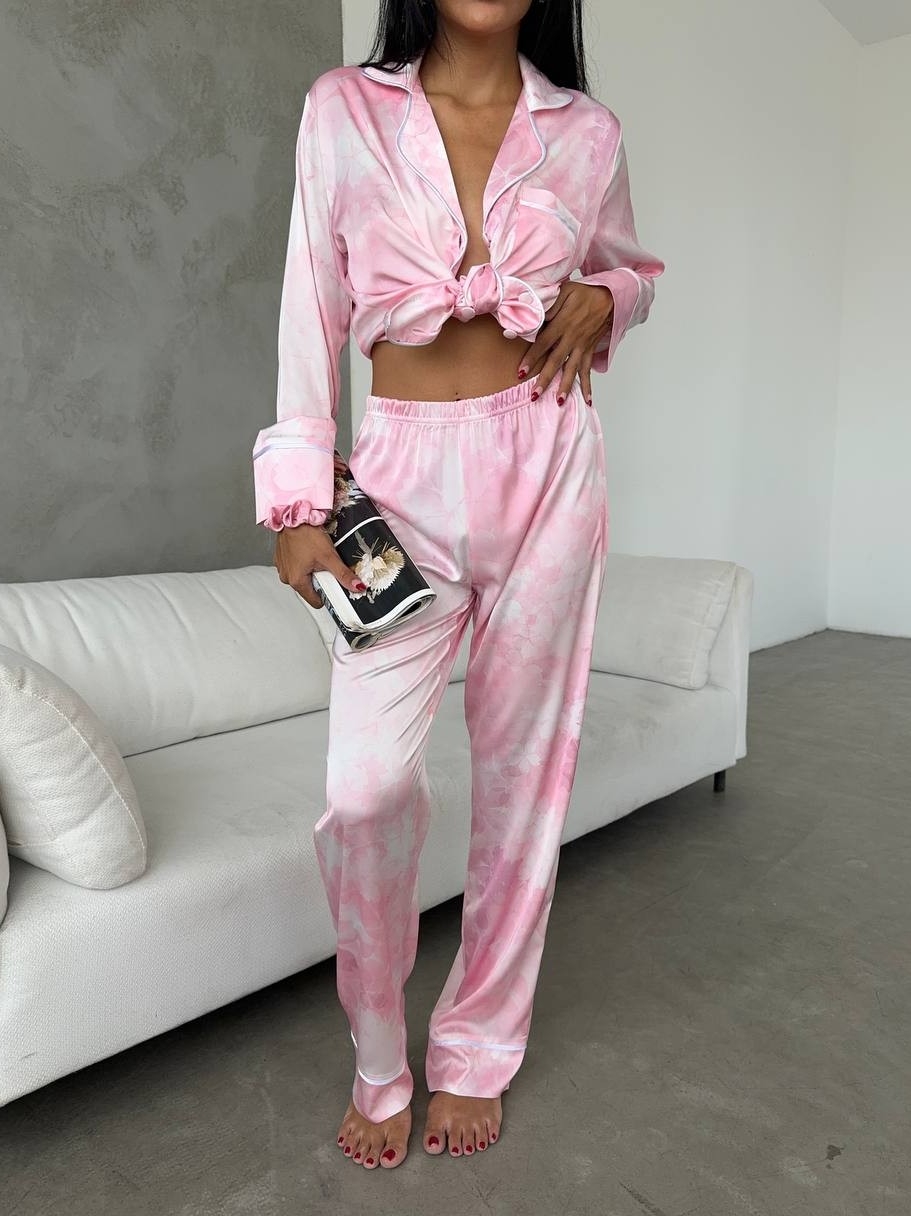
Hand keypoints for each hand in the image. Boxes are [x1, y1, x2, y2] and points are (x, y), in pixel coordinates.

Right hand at [274, 522, 365, 608]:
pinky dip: (304, 562)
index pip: (316, 601)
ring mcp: (283, 568)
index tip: (334, 586)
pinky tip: (308, 551)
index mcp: (296, 581)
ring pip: (303, 577)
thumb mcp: (329, 556)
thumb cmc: (305, 534)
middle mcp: (286, 577)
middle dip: (320, 580)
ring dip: (312, 570)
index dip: (328, 595)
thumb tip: (356, 586)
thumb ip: (343, 574)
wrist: (293, 515)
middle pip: (310, 589)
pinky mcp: (281, 558)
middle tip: (325, 565)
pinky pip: (296, 566)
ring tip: (316, 556)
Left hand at [517, 281, 613, 405]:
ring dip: (566, 387)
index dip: (532, 358)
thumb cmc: (584, 293)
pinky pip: (588, 370)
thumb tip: (535, 317)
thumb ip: (549, 304)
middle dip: (545, 379)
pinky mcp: (589, 350)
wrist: (610, 297)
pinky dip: (588, 386)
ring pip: (572, 369)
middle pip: (556, 361)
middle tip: (534, 395)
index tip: (521, 372)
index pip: (543, 344)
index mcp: (562, 324)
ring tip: (559, 402)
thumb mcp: (565, 291)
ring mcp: (582, 346)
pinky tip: (587, 400)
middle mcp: (572, 338)